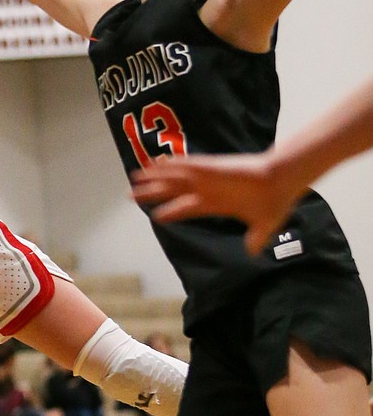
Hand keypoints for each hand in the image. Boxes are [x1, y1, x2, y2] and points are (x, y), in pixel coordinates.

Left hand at [132, 150, 300, 253]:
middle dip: (152, 192)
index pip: (186, 207)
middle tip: (131, 195)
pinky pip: (188, 165)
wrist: (284, 181)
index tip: (156, 214)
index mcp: (216, 204)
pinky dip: (172, 164)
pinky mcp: (213, 167)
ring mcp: (208, 177)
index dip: (170, 210)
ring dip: (154, 176)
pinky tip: (156, 163)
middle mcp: (208, 189)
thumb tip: (253, 253)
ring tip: (135, 177)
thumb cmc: (275, 200)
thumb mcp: (264, 226)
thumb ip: (256, 238)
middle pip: (172, 190)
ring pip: (174, 177)